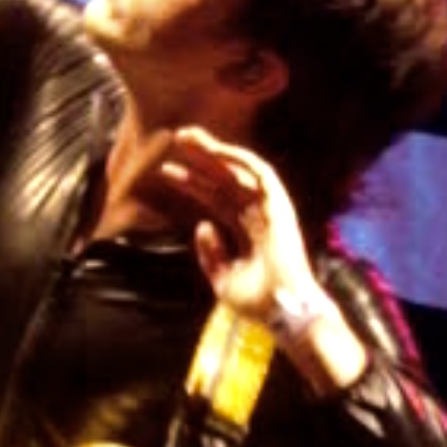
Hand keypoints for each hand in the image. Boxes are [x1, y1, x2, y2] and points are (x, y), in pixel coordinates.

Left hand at [150, 127, 319, 323]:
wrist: (280, 310)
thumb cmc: (257, 302)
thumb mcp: (223, 280)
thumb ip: (211, 255)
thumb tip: (201, 226)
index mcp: (246, 231)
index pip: (215, 199)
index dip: (191, 183)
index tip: (166, 170)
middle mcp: (257, 215)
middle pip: (224, 179)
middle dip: (201, 159)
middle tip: (176, 138)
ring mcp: (269, 209)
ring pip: (238, 171)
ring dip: (214, 151)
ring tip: (186, 137)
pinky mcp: (280, 205)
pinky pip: (259, 174)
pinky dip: (238, 159)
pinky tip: (215, 149)